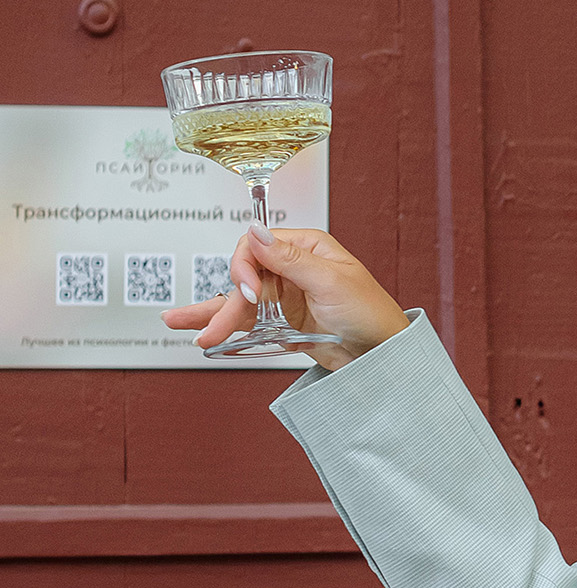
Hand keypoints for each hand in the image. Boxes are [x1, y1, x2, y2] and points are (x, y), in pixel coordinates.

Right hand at [161, 222, 408, 371]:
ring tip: (181, 325)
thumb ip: (290, 259)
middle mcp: (292, 269)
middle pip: (244, 277)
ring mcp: (285, 298)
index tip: (249, 292)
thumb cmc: (371, 313)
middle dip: (226, 301)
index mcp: (306, 248)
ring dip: (213, 314)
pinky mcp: (282, 323)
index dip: (244, 267)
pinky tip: (200, 330)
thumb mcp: (332, 281)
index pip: (257, 245)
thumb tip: (256, 230)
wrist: (384, 356)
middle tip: (213, 327)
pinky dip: (223, 326)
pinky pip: (246, 322)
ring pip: (239, 301)